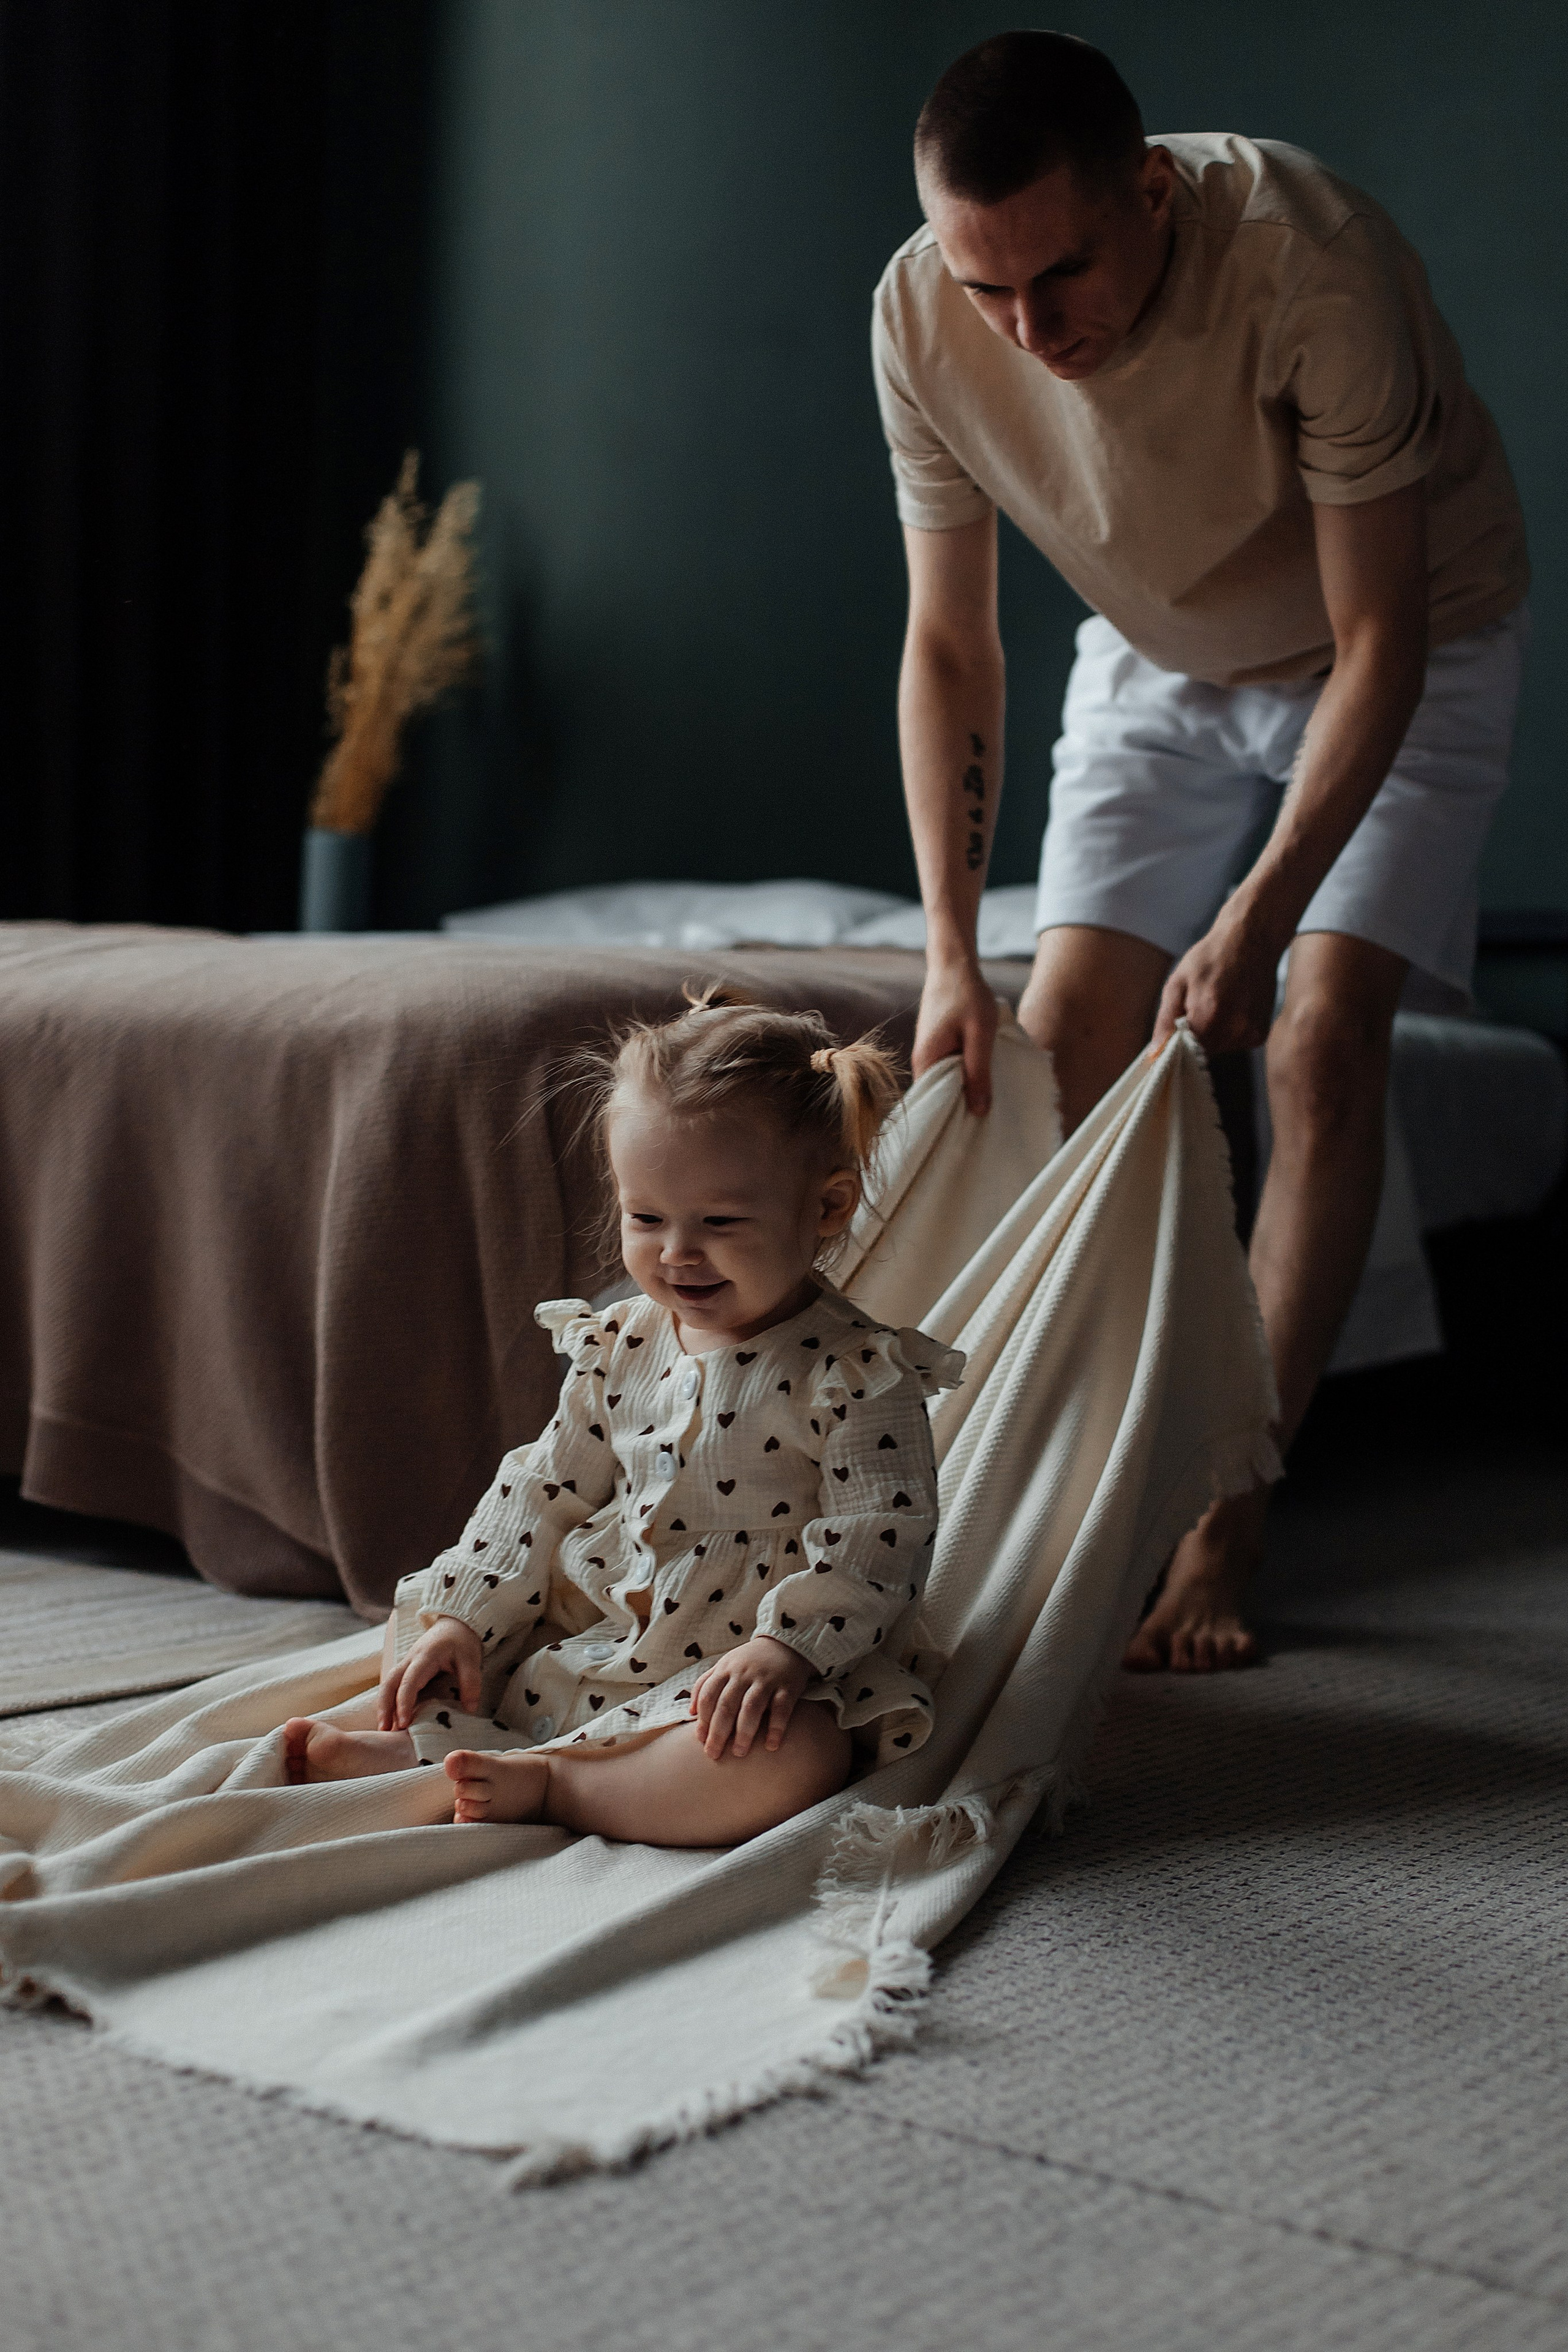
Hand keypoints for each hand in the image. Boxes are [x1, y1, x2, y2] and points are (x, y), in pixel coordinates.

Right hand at [377, 1615, 483, 1729]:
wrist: (456, 1624)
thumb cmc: (462, 1641)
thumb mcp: (471, 1659)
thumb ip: (471, 1682)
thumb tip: (469, 1709)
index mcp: (424, 1657)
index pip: (408, 1682)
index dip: (404, 1703)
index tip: (403, 1723)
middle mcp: (410, 1661)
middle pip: (389, 1683)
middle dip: (384, 1707)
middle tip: (384, 1731)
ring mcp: (406, 1664)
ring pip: (388, 1685)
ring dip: (383, 1706)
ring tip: (385, 1730)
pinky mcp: (407, 1670)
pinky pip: (394, 1685)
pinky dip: (390, 1701)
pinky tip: (392, 1719)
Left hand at [690, 1635, 812, 1760]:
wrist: (786, 1643)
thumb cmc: (749, 1661)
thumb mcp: (725, 1664)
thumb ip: (705, 1684)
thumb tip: (690, 1712)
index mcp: (726, 1669)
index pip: (708, 1696)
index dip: (703, 1720)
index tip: (701, 1741)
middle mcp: (743, 1674)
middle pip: (726, 1705)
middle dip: (718, 1732)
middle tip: (714, 1754)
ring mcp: (766, 1679)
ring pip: (751, 1707)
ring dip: (744, 1732)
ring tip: (739, 1753)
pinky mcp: (788, 1686)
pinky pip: (781, 1709)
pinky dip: (776, 1728)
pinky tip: (771, 1745)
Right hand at [913, 957, 997, 1114]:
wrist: (954, 964)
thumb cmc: (968, 995)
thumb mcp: (980, 1035)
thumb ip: (979, 1072)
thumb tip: (979, 1111)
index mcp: (926, 1061)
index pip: (932, 1106)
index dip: (952, 1121)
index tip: (974, 1135)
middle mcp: (922, 1061)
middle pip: (940, 1098)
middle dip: (961, 1110)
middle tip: (989, 1126)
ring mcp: (929, 1053)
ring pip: (947, 1084)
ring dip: (966, 1092)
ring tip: (991, 1106)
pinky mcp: (938, 1047)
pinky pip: (950, 1071)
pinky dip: (966, 1077)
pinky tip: (985, 1080)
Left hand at [1151, 902, 1285, 1056]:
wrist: (1251, 940)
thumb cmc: (1209, 957)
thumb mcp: (1177, 983)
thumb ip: (1165, 1020)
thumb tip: (1155, 1053)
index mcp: (1208, 1017)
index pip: (1182, 1053)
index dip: (1176, 1043)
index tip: (1176, 1028)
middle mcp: (1233, 1030)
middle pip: (1201, 1053)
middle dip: (1195, 1036)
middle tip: (1198, 1005)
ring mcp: (1250, 1033)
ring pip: (1219, 1049)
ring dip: (1212, 1034)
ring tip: (1217, 1002)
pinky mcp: (1260, 1034)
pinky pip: (1235, 1043)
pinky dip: (1229, 1031)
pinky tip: (1232, 1007)